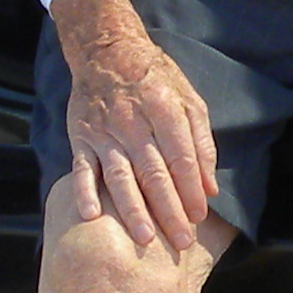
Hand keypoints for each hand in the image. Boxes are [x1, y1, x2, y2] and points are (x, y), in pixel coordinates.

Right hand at [48, 0, 219, 252]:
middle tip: (181, 241)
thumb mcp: (188, 100)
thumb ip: (201, 143)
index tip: (199, 216)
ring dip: (133, 209)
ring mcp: (104, 131)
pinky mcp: (81, 137)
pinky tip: (92, 216)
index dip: (191, 189)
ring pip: (120, 176)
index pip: (181, 157)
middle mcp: (133, 121)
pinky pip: (82, 169)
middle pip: (154, 173)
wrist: (106, 51)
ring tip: (145, 238)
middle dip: (170, 210)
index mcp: (163, 109)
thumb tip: (210, 187)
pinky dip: (84, 192)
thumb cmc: (155, 79)